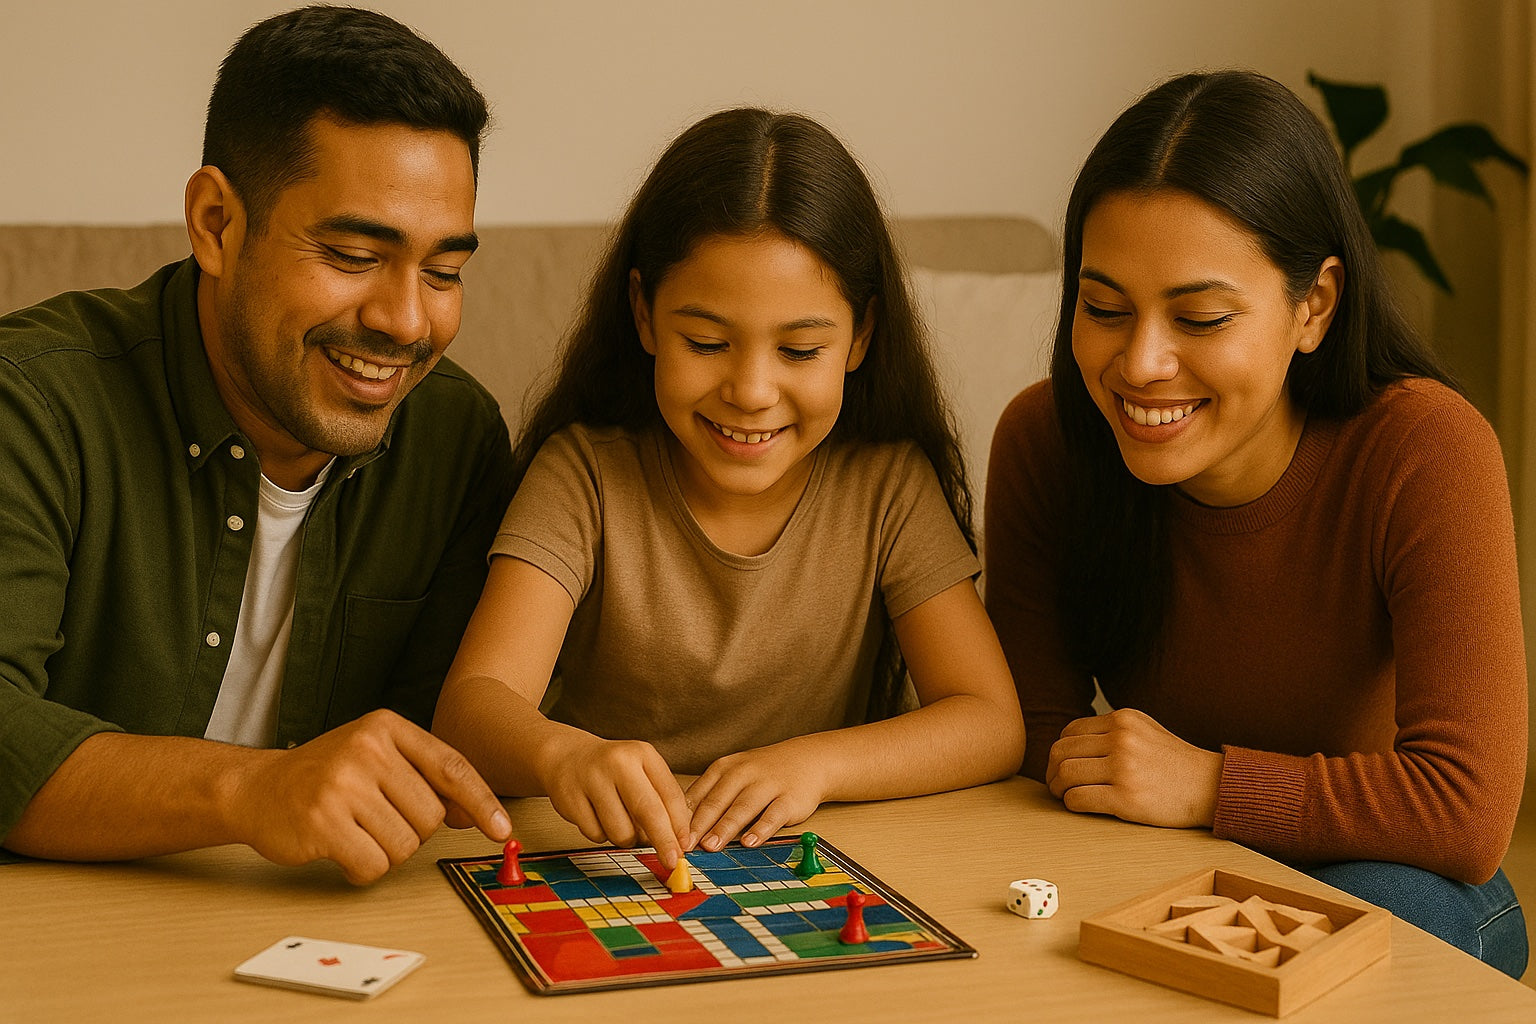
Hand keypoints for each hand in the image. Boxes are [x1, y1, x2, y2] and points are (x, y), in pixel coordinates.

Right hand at [225, 709, 511, 884]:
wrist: (255, 787)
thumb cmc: (326, 775)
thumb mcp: (377, 758)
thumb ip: (424, 777)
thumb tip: (474, 813)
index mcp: (386, 727)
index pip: (451, 766)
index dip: (482, 801)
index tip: (501, 828)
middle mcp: (367, 749)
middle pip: (431, 816)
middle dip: (411, 831)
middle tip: (375, 820)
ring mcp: (343, 784)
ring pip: (405, 845)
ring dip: (385, 852)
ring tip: (356, 832)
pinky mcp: (322, 822)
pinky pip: (373, 866)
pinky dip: (362, 869)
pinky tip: (340, 850)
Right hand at [535, 733, 690, 869]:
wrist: (567, 756)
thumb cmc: (612, 769)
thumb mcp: (642, 771)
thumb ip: (662, 799)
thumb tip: (678, 839)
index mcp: (642, 754)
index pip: (670, 794)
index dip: (680, 826)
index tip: (685, 846)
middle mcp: (618, 763)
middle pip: (648, 812)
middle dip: (663, 842)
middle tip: (671, 861)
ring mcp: (591, 780)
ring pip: (621, 831)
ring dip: (626, 837)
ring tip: (620, 820)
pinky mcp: (570, 799)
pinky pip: (596, 835)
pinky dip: (601, 834)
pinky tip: (597, 816)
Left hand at [686, 741, 828, 850]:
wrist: (808, 760)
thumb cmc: (762, 774)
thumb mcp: (732, 776)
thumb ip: (709, 797)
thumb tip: (680, 828)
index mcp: (724, 768)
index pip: (699, 794)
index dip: (683, 816)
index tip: (670, 836)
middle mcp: (743, 773)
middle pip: (717, 801)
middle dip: (700, 824)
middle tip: (685, 845)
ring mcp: (767, 785)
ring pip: (743, 808)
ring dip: (725, 828)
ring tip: (711, 846)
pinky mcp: (789, 798)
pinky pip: (773, 815)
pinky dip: (761, 829)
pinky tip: (750, 842)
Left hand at [1044, 708, 1221, 828]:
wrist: (1210, 787)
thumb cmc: (1174, 762)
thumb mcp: (1144, 730)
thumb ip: (1111, 730)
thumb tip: (1070, 742)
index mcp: (1123, 720)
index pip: (1069, 731)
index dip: (1060, 751)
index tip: (1062, 766)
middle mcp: (1121, 739)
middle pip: (1061, 752)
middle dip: (1053, 771)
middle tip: (1057, 784)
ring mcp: (1124, 769)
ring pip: (1065, 775)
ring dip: (1058, 788)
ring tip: (1065, 796)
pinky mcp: (1126, 798)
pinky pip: (1078, 799)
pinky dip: (1071, 804)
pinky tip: (1079, 806)